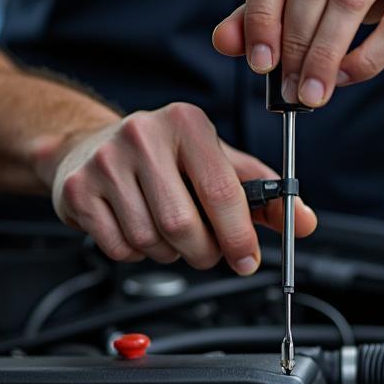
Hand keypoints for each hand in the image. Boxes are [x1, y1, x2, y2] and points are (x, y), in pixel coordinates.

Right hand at [38, 102, 316, 273]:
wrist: (86, 148)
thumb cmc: (162, 158)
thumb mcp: (215, 162)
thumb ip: (261, 193)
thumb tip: (304, 221)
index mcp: (186, 123)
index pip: (222, 191)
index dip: (239, 236)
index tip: (248, 260)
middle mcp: (144, 135)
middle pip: (183, 225)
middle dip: (203, 252)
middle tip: (207, 253)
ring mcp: (106, 162)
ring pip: (151, 240)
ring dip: (169, 254)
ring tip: (169, 235)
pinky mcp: (79, 191)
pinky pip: (120, 247)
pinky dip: (137, 253)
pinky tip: (137, 230)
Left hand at [213, 0, 383, 106]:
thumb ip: (263, 6)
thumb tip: (223, 41)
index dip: (260, 12)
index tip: (258, 62)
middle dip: (294, 41)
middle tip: (287, 85)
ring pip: (349, 1)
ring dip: (324, 57)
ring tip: (312, 92)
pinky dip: (364, 61)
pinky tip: (345, 77)